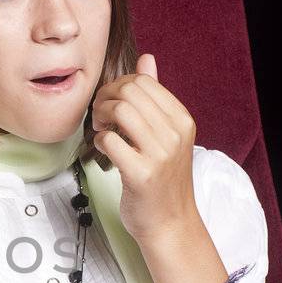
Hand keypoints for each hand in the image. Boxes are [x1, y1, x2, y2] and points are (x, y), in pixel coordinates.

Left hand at [90, 54, 200, 240]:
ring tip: (101, 130)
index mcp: (182, 120)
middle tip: (100, 116)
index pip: (143, 81)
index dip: (117, 87)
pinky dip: (100, 141)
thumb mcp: (165, 134)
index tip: (109, 104)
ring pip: (120, 111)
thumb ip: (154, 96)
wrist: (169, 223)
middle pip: (129, 91)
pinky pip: (110, 141)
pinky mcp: (142, 174)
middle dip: (105, 98)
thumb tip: (146, 59)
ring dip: (101, 116)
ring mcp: (160, 154)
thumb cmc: (162, 179)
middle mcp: (175, 134)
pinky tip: (104, 150)